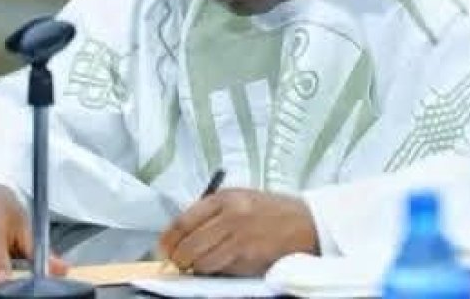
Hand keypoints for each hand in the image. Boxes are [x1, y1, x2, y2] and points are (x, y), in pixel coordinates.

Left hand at [159, 188, 317, 275]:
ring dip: (195, 267)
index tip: (162, 247)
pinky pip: (220, 269)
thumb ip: (213, 211)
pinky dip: (213, 271)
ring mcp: (239, 237)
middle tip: (177, 262)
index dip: (168, 238)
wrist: (307, 223)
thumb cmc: (273, 211)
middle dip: (178, 257)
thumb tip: (182, 233)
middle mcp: (230, 215)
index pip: (184, 220)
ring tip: (197, 265)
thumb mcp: (241, 198)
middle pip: (188, 243)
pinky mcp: (249, 256)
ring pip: (201, 260)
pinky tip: (217, 266)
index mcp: (225, 198)